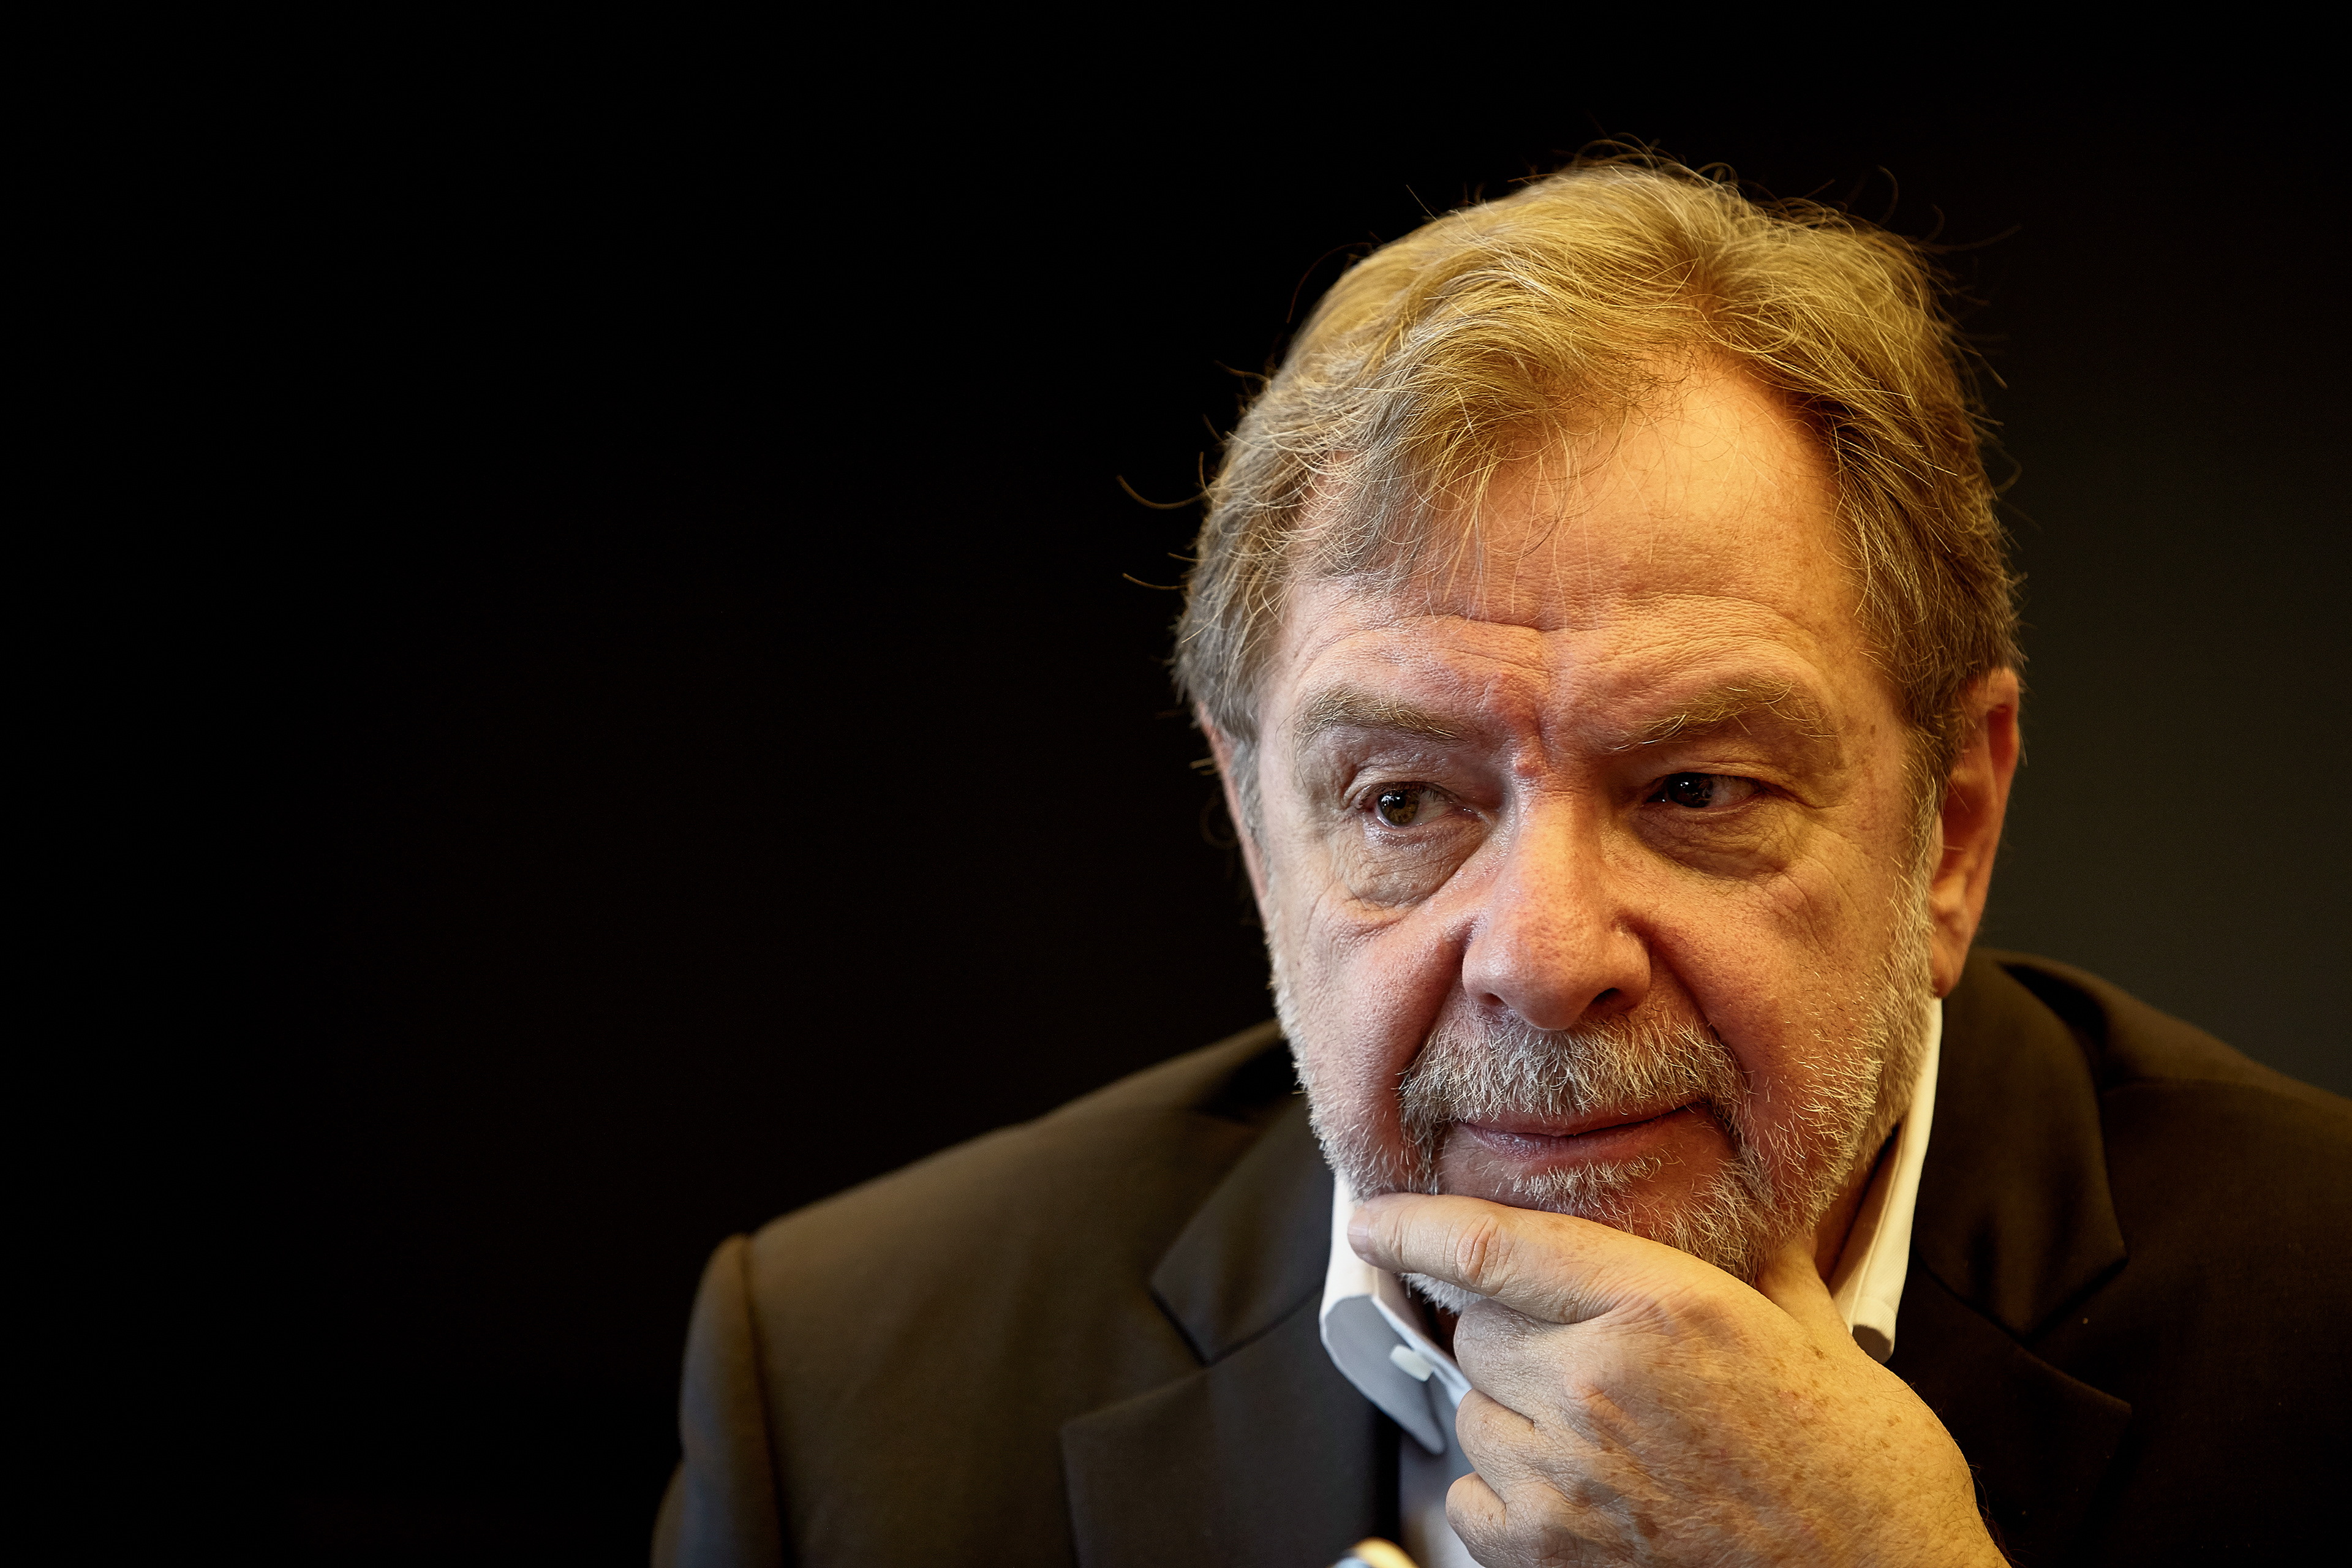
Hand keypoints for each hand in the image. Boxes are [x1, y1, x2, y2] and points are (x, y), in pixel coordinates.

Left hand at [1350, 1195, 2003, 1567]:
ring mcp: (1566, 1476)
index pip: (1493, 1247)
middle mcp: (1597, 1384)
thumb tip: (1731, 1222)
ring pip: (1476, 1411)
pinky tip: (1585, 1496)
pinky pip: (1475, 1495)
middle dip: (1519, 1336)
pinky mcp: (1548, 1554)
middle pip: (1480, 1329)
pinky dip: (1510, 1493)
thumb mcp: (1818, 1337)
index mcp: (1660, 1309)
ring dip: (1519, 1416)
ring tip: (1611, 1442)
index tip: (1372, 1218)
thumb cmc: (1862, 1479)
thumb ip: (1752, 1267)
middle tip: (1592, 1364)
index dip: (1417, 1225)